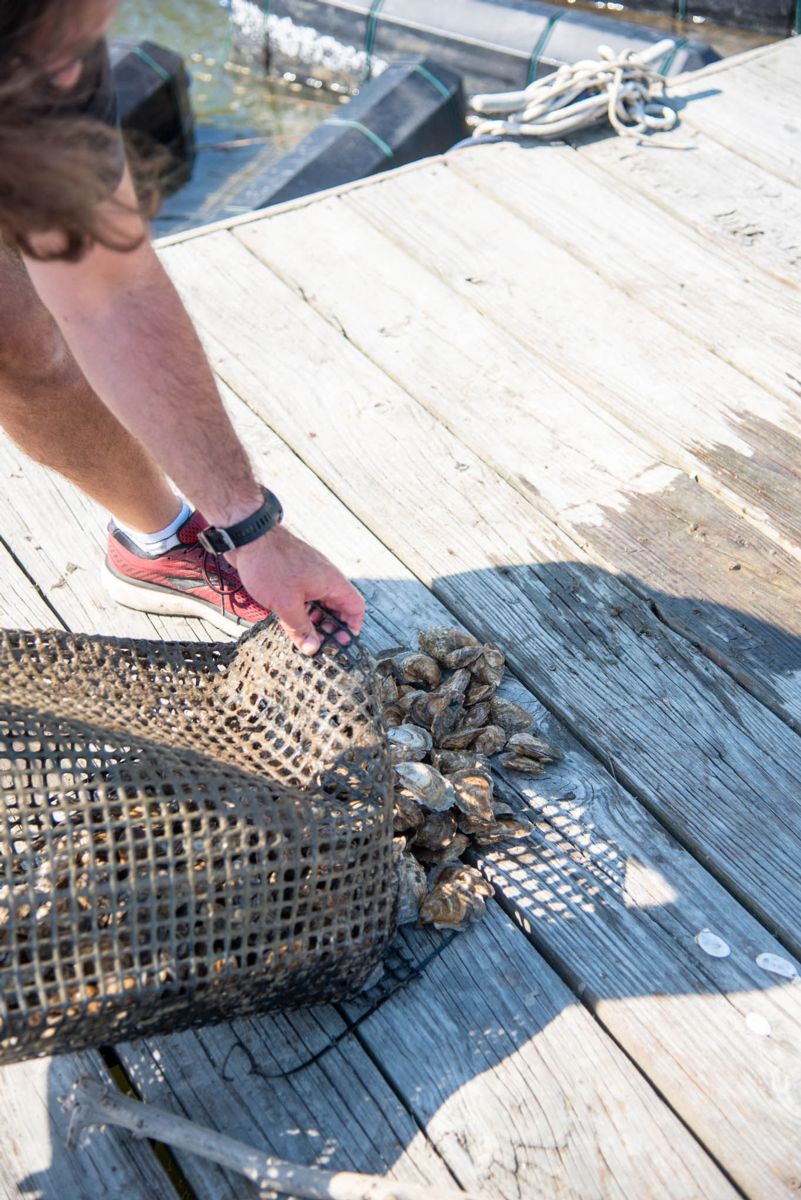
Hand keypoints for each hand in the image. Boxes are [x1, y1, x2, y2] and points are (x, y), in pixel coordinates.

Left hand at [228, 525, 364, 654]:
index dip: (352, 627)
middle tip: (320, 645)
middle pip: (338, 607)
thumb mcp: (286, 605)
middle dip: (331, 627)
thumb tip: (312, 648)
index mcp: (332, 583)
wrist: (248, 537)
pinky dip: (302, 610)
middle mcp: (325, 578)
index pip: (355, 607)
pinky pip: (305, 596)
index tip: (341, 644)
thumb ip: (301, 628)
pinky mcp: (294, 574)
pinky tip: (290, 621)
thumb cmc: (270, 564)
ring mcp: (309, 575)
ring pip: (320, 603)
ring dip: (314, 620)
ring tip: (303, 636)